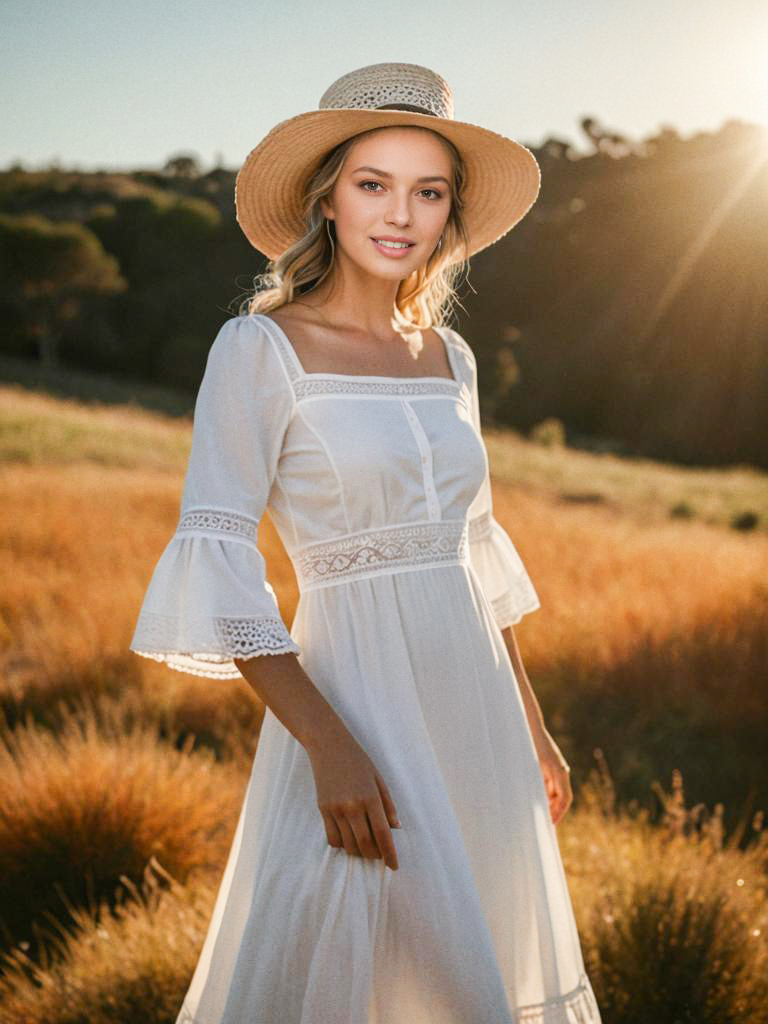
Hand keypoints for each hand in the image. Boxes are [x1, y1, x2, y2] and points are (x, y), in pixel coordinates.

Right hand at [305, 726, 400, 869]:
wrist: (329, 746)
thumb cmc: (358, 760)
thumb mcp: (379, 779)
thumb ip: (388, 805)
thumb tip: (395, 829)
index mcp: (370, 797)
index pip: (382, 834)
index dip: (389, 854)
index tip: (394, 866)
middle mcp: (353, 806)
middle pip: (365, 844)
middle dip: (374, 855)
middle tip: (380, 856)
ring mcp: (336, 809)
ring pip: (348, 845)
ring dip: (359, 852)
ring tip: (365, 847)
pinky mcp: (323, 810)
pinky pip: (332, 839)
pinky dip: (342, 845)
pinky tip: (349, 839)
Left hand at [533, 732, 572, 825]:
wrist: (530, 726)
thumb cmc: (530, 744)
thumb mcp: (533, 766)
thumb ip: (540, 783)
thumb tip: (542, 802)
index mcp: (560, 772)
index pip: (565, 798)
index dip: (560, 813)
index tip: (551, 823)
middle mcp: (561, 770)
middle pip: (561, 797)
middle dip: (554, 810)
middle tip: (544, 823)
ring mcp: (556, 768)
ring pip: (555, 791)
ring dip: (549, 803)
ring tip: (538, 815)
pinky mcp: (549, 765)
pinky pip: (550, 783)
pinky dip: (544, 793)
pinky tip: (535, 799)